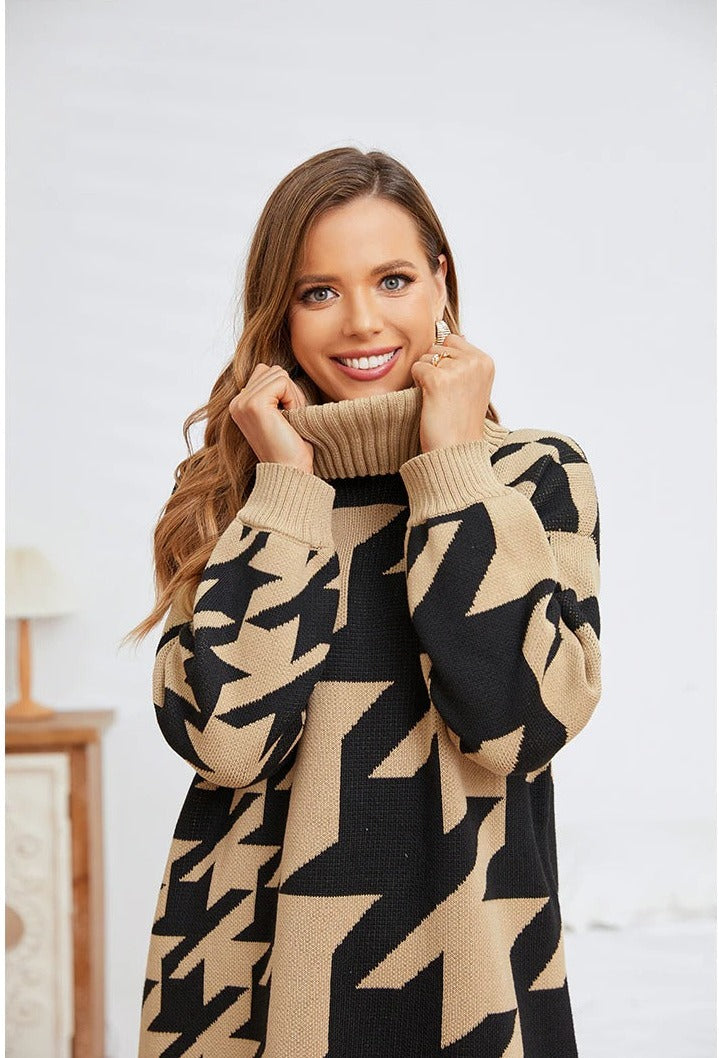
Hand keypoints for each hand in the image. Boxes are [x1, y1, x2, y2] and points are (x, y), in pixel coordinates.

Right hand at [229, 364, 314, 472]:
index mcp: (240, 404)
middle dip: (290, 392)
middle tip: (290, 420)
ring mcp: (243, 402)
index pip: (266, 372)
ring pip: (279, 374)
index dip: (286, 392)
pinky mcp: (254, 404)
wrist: (290, 473)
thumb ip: (274, 392)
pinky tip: (289, 420)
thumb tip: (280, 371)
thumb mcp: (280, 413)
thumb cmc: (291, 448)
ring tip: (289, 421)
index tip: (286, 419)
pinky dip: (294, 400)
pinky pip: (283, 382)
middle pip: (273, 370)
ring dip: (293, 397)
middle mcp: (236, 402)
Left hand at [410, 334, 494, 453]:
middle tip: (445, 394)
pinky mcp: (438, 379)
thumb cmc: (460, 422)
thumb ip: (464, 360)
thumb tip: (450, 333)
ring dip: (425, 376)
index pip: (453, 341)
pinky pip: (416, 368)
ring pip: (426, 357)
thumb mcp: (473, 385)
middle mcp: (475, 362)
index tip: (453, 386)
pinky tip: (430, 400)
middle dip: (435, 366)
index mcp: (486, 362)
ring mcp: (458, 369)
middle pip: (438, 346)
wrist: (456, 451)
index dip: (446, 362)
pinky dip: (417, 384)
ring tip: (438, 399)